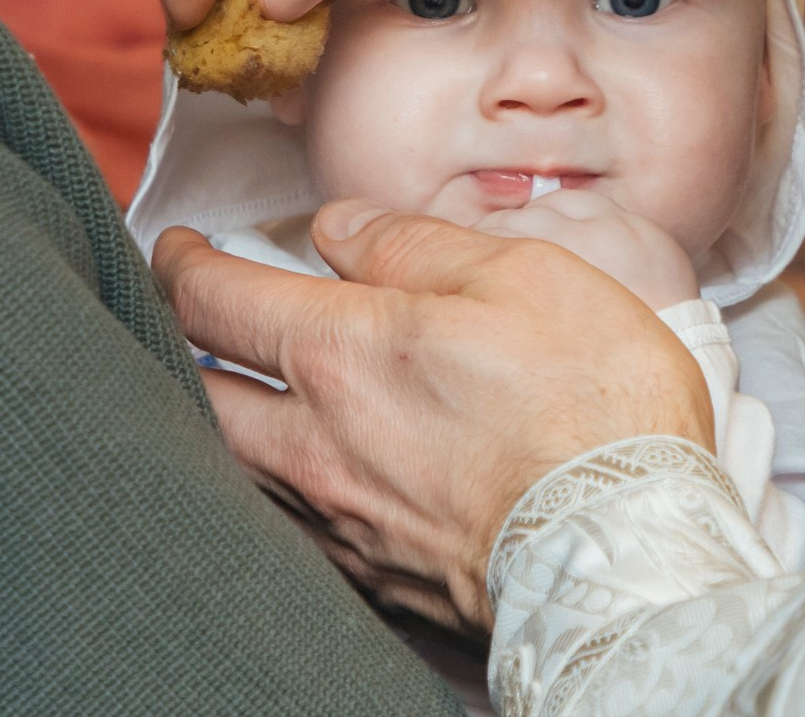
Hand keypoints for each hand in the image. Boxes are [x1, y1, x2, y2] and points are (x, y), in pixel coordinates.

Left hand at [151, 201, 713, 634]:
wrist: (630, 557)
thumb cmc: (595, 410)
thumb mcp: (523, 277)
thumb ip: (417, 245)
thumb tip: (342, 226)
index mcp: (343, 352)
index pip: (214, 299)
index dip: (181, 263)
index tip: (181, 248)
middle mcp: (316, 442)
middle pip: (195, 389)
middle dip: (174, 342)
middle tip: (184, 314)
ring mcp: (337, 519)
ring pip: (231, 465)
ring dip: (215, 419)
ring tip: (228, 388)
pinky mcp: (371, 579)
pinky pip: (283, 524)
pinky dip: (268, 487)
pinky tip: (293, 475)